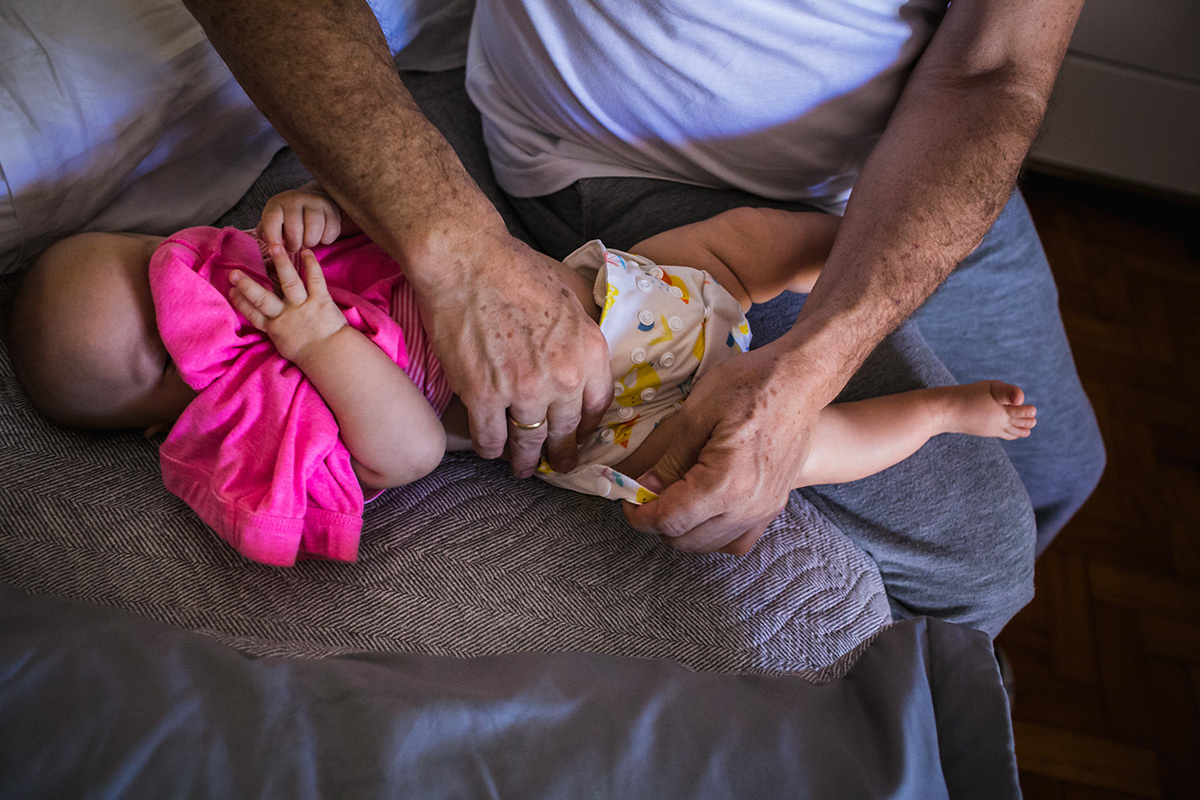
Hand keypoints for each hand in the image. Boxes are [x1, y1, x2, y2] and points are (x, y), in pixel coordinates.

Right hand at [227, 245, 345, 363]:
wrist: (332, 356)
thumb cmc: (310, 354)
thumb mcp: (287, 347)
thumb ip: (278, 333)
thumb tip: (271, 325)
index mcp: (275, 328)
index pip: (253, 315)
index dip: (241, 303)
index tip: (230, 291)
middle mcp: (286, 316)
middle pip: (263, 299)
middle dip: (247, 286)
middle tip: (234, 273)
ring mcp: (303, 307)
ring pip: (289, 283)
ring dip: (281, 264)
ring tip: (274, 247)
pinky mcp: (321, 301)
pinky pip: (315, 280)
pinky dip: (312, 265)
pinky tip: (306, 252)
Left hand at [256, 188, 344, 253]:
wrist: (314, 203)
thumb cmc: (290, 218)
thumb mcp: (275, 222)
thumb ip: (267, 232)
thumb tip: (268, 243)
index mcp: (277, 203)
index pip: (272, 220)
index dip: (273, 238)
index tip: (276, 251)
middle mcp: (295, 199)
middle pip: (294, 229)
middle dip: (294, 245)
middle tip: (294, 247)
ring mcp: (315, 202)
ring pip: (313, 232)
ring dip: (310, 242)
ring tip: (308, 242)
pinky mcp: (331, 208)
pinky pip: (330, 231)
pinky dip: (326, 239)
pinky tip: (321, 236)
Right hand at [415, 230, 611, 477]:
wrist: (467, 262)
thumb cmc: (515, 269)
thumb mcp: (569, 298)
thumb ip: (579, 335)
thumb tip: (577, 357)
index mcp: (590, 351)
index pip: (598, 406)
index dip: (587, 426)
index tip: (579, 434)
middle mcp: (563, 377)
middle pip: (565, 430)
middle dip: (561, 453)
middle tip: (557, 464)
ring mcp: (523, 390)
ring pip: (528, 440)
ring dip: (525, 459)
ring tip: (522, 467)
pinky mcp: (483, 396)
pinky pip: (491, 437)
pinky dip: (490, 448)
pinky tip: (490, 450)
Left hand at [622, 342, 820, 553]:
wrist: (800, 380)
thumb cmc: (750, 385)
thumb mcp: (695, 414)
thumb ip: (667, 458)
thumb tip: (643, 488)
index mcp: (726, 484)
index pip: (669, 521)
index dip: (639, 514)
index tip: (626, 497)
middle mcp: (749, 507)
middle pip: (686, 540)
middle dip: (657, 522)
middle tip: (645, 494)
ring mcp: (765, 510)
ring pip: (710, 545)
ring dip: (683, 529)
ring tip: (672, 497)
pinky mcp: (774, 506)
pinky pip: (737, 540)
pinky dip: (713, 534)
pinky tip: (703, 509)